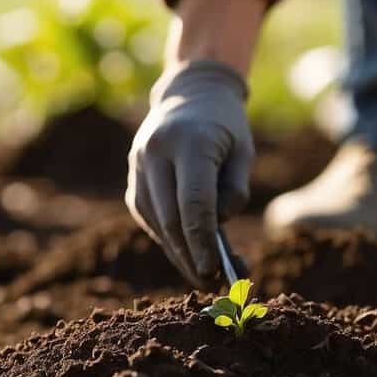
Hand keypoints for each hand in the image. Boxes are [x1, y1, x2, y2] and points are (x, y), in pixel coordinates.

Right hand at [126, 60, 254, 286]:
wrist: (190, 93)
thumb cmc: (225, 126)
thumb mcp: (243, 151)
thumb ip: (235, 191)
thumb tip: (216, 231)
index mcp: (188, 142)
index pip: (193, 202)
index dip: (202, 241)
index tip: (214, 270)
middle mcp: (155, 152)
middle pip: (171, 218)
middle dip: (190, 255)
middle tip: (211, 282)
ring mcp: (138, 165)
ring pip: (156, 222)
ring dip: (178, 253)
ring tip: (202, 274)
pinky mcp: (133, 178)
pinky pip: (149, 217)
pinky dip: (168, 238)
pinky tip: (186, 252)